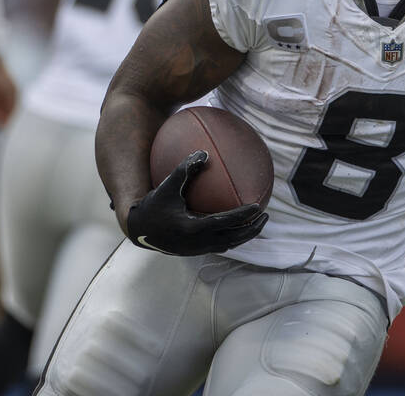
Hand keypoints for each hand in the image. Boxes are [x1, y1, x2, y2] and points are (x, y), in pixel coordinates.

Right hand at [126, 150, 266, 255]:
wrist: (138, 230)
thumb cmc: (153, 205)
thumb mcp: (167, 186)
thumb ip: (185, 169)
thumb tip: (204, 153)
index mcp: (193, 227)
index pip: (226, 222)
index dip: (244, 215)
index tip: (258, 206)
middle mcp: (198, 242)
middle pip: (234, 238)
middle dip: (252, 228)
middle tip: (266, 215)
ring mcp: (198, 249)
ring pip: (229, 244)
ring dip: (245, 235)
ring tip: (258, 222)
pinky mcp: (196, 251)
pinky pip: (221, 244)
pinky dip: (234, 236)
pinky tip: (238, 225)